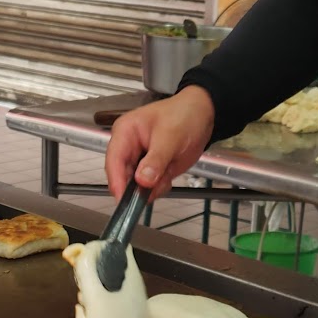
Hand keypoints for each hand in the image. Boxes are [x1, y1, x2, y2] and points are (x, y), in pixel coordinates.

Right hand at [105, 85, 215, 199]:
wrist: (203, 116)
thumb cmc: (184, 116)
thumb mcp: (171, 136)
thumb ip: (156, 159)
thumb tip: (142, 180)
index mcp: (125, 132)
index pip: (114, 160)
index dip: (116, 181)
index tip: (123, 201)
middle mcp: (128, 148)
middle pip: (122, 176)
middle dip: (137, 187)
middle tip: (154, 188)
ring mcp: (139, 161)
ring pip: (135, 186)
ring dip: (152, 187)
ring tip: (168, 172)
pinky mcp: (151, 171)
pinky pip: (149, 188)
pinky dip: (159, 187)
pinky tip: (169, 174)